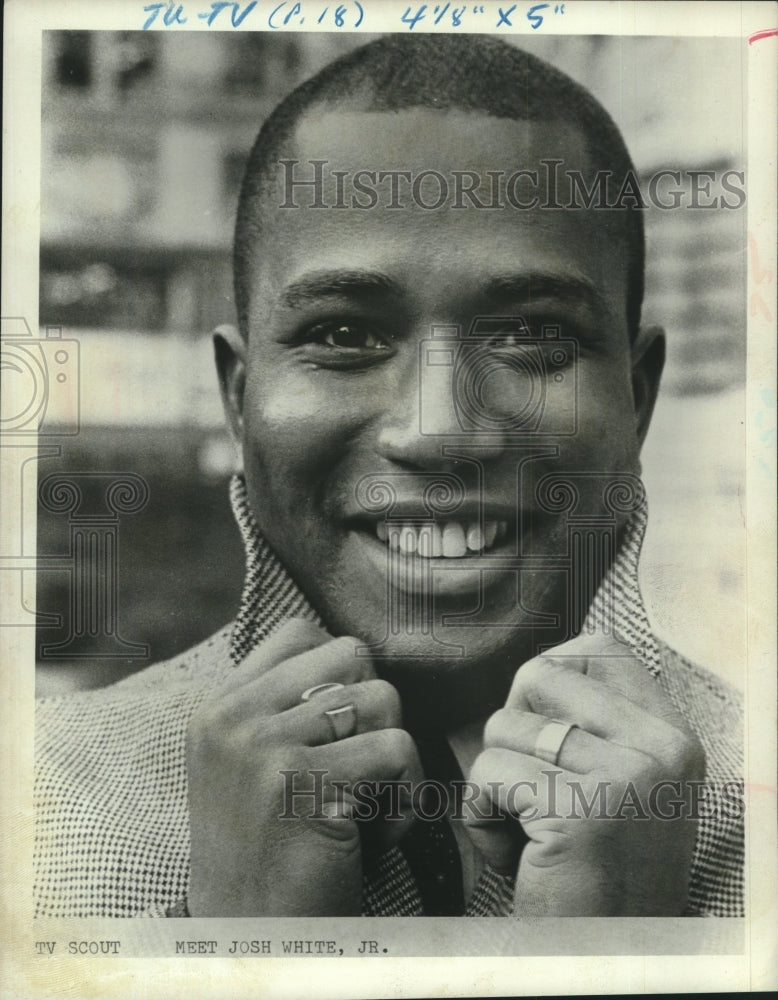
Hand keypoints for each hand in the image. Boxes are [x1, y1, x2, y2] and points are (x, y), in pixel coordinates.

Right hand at [186, 619, 420, 915]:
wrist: (249, 939)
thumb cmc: (271, 851)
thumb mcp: (253, 763)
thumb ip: (285, 704)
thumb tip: (357, 656)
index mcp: (221, 706)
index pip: (299, 632)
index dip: (341, 671)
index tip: (340, 729)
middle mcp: (233, 717)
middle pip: (352, 656)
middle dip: (374, 711)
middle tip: (356, 768)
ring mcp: (261, 746)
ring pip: (384, 701)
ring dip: (393, 762)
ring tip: (362, 807)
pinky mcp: (300, 781)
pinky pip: (397, 751)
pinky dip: (404, 802)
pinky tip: (369, 838)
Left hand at [464, 633, 703, 914]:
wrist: (606, 959)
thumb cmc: (595, 871)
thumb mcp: (619, 786)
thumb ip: (593, 725)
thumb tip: (535, 667)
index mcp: (673, 736)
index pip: (600, 649)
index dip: (548, 675)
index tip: (539, 727)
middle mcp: (660, 749)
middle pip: (540, 675)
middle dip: (510, 728)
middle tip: (525, 785)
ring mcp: (627, 777)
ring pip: (503, 726)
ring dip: (492, 781)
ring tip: (524, 831)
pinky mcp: (581, 812)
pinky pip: (489, 774)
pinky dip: (479, 815)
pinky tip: (511, 853)